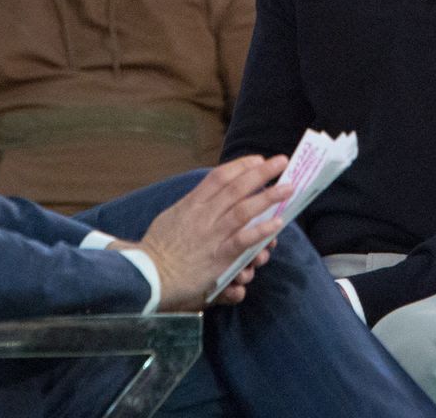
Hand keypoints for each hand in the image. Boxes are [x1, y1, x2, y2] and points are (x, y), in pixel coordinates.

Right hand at [138, 156, 289, 311]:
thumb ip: (190, 208)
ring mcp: (212, 236)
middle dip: (261, 173)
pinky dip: (261, 231)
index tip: (258, 160)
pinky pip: (243, 241)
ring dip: (268, 197)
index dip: (240, 166)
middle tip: (281, 161)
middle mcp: (203, 216)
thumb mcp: (170, 218)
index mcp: (191, 204)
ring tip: (288, 188)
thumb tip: (206, 200)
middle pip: (236, 187)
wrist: (146, 276)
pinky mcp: (218, 258)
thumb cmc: (157, 251)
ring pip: (244, 210)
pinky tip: (277, 224)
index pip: (219, 177)